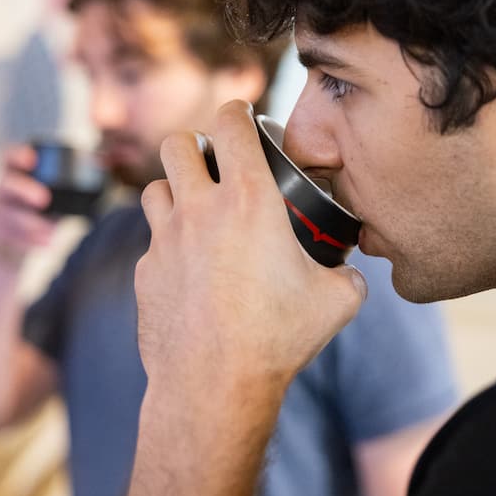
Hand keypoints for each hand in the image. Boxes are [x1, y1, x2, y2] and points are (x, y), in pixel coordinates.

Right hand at [0, 146, 56, 266]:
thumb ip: (68, 187)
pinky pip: (9, 236)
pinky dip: (30, 240)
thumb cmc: (39, 217)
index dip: (18, 155)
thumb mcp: (53, 199)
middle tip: (44, 199)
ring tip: (52, 230)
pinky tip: (47, 242)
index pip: (10, 158)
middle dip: (24, 190)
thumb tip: (101, 170)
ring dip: (31, 223)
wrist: (13, 250)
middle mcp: (2, 191)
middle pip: (6, 185)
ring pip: (7, 215)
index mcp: (15, 175)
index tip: (32, 158)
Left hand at [135, 101, 366, 401]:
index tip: (243, 117)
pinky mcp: (144, 272)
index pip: (230, 122)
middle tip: (213, 163)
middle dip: (194, 144)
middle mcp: (198, 210)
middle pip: (176, 142)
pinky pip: (151, 243)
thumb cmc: (276, 338)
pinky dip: (168, 245)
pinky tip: (189, 270)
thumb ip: (347, 277)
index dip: (237, 110)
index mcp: (247, 199)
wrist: (214, 384)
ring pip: (154, 188)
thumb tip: (350, 275)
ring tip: (196, 211)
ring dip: (174, 190)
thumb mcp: (336, 302)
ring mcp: (164, 240)